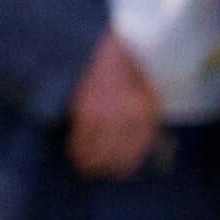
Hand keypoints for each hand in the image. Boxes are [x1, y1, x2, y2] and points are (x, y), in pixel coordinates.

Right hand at [67, 30, 160, 179]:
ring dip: (88, 163)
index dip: (123, 167)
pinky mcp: (85, 112)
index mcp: (145, 112)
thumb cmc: (127, 65)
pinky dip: (76, 151)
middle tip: (96, 172)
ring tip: (84, 166)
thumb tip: (141, 140)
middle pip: (114, 157)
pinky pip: (80, 141)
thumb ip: (144, 113)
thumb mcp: (146, 88)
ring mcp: (106, 116)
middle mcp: (127, 118)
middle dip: (104, 168)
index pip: (135, 151)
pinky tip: (74, 152)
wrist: (104, 46)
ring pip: (95, 153)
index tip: (115, 173)